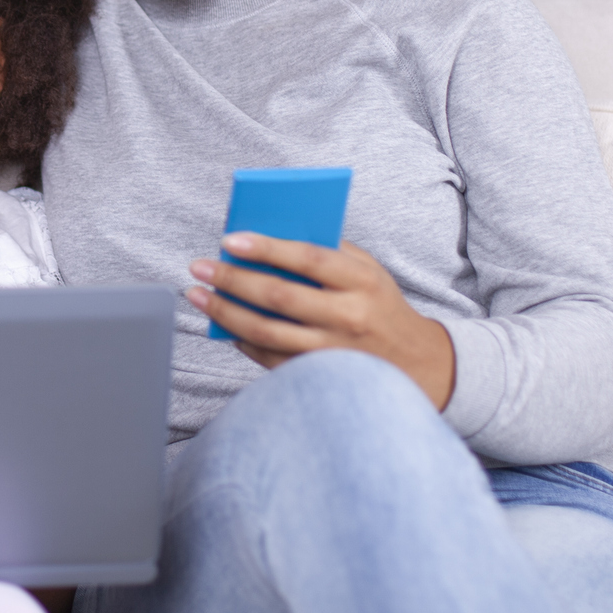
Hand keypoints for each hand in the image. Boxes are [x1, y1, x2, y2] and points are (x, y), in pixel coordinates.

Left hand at [187, 233, 456, 410]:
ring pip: (267, 331)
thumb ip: (328, 252)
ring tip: (197, 296)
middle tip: (200, 267)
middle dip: (232, 279)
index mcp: (362, 282)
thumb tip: (269, 235)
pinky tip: (223, 326)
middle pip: (279, 296)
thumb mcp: (368, 270)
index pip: (309, 260)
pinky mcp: (319, 377)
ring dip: (225, 312)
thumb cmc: (380, 305)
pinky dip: (242, 341)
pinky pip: (270, 359)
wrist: (415, 363)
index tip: (230, 240)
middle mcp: (348, 317)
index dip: (267, 248)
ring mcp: (332, 352)